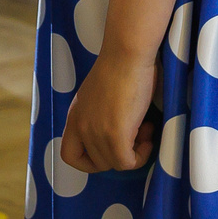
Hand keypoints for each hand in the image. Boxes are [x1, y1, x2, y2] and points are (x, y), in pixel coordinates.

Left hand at [59, 48, 160, 174]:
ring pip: (114, 164)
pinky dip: (141, 155)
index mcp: (75, 117)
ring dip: (134, 151)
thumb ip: (98, 115)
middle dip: (120, 153)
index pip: (69, 155)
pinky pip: (127, 163)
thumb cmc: (119, 66)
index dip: (90, 161)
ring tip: (145, 127)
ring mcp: (96, 133)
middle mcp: (81, 127)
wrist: (126, 54)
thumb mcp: (98, 96)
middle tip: (136, 131)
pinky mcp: (115, 135)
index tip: (110, 148)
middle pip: (98, 162)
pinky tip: (148, 133)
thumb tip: (117, 131)